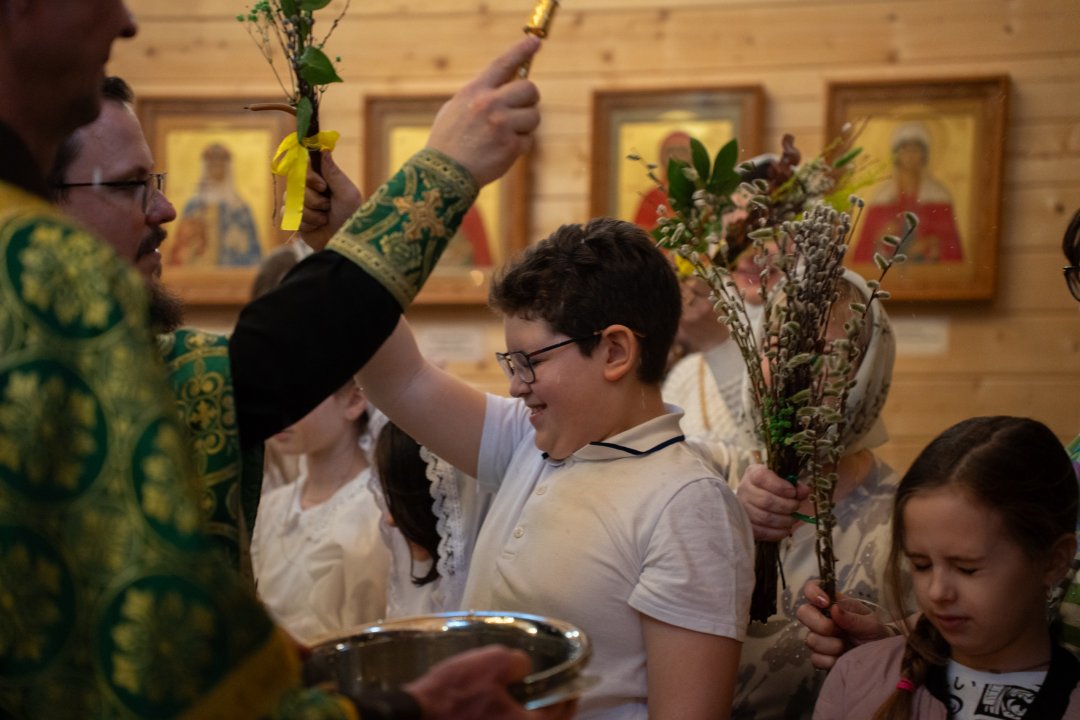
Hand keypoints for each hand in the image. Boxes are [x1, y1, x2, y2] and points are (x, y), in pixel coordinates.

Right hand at [297, 151, 362, 249]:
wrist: (344, 243)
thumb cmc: (350, 217)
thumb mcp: (346, 193)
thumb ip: (333, 172)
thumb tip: (324, 148)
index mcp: (322, 178)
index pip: (304, 166)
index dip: (310, 177)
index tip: (322, 186)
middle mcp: (309, 188)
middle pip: (296, 184)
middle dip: (313, 199)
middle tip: (328, 207)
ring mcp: (299, 202)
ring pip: (291, 200)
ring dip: (311, 213)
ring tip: (325, 219)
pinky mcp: (294, 218)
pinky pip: (288, 214)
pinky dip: (305, 222)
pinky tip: (316, 227)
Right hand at [404, 645, 573, 719]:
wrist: (414, 718)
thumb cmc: (455, 694)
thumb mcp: (493, 662)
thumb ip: (518, 662)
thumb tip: (524, 667)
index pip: (561, 714)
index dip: (569, 696)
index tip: (573, 685)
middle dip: (548, 710)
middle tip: (549, 691)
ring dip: (525, 716)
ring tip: (522, 697)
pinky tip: (497, 706)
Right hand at [426, 36, 541, 186]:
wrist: (443, 175)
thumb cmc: (447, 142)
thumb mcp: (455, 109)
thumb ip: (479, 95)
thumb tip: (502, 86)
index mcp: (475, 91)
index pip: (503, 63)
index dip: (522, 50)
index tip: (536, 42)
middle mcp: (490, 103)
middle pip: (529, 89)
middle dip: (529, 99)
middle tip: (521, 109)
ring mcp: (502, 124)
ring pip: (534, 116)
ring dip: (525, 126)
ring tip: (505, 136)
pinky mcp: (511, 146)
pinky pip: (528, 140)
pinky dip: (519, 146)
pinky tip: (501, 152)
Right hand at [735, 464, 810, 540]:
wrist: (754, 498)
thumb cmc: (771, 488)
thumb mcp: (782, 480)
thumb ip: (794, 485)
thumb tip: (804, 490)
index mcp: (753, 474)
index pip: (762, 478)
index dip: (780, 487)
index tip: (793, 492)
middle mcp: (744, 490)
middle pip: (766, 500)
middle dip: (787, 506)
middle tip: (796, 506)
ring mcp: (742, 508)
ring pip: (765, 518)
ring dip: (784, 520)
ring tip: (793, 518)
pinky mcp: (746, 525)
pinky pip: (761, 532)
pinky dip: (777, 532)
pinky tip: (786, 529)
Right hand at [795, 579, 891, 669]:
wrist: (880, 659)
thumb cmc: (875, 634)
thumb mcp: (871, 624)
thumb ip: (854, 618)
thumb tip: (835, 609)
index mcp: (833, 604)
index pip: (811, 588)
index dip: (812, 592)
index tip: (825, 603)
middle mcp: (821, 618)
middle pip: (803, 613)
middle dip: (821, 624)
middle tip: (839, 631)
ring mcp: (818, 638)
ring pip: (811, 639)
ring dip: (832, 645)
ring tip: (846, 647)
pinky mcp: (819, 657)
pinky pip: (816, 658)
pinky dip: (831, 660)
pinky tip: (842, 659)